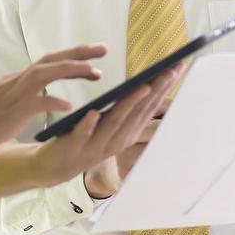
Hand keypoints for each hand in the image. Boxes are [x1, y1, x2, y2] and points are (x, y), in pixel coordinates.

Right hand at [0, 45, 106, 157]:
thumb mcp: (0, 104)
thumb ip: (19, 100)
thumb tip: (35, 99)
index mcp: (16, 81)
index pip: (48, 63)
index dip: (71, 57)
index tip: (92, 54)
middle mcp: (16, 81)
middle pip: (52, 60)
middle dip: (79, 53)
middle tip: (103, 49)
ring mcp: (13, 95)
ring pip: (45, 73)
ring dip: (71, 69)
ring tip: (94, 71)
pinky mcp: (9, 112)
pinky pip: (34, 103)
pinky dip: (52, 102)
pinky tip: (68, 106)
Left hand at [30, 68, 182, 190]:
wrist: (57, 166)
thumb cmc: (87, 139)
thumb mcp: (111, 125)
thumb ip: (127, 109)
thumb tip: (147, 84)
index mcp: (128, 132)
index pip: (149, 107)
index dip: (164, 88)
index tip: (177, 68)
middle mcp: (118, 140)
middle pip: (138, 112)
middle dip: (155, 91)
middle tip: (169, 71)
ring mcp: (97, 144)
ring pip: (116, 121)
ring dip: (130, 104)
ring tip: (142, 86)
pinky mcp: (76, 146)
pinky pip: (83, 133)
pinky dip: (89, 124)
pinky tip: (94, 112)